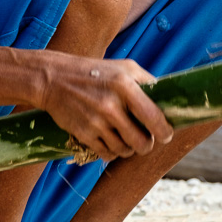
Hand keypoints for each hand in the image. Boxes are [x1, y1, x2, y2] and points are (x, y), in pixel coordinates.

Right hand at [39, 55, 171, 160]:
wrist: (54, 79)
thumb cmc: (94, 71)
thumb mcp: (124, 67)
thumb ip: (147, 81)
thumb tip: (168, 98)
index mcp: (125, 86)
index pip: (154, 118)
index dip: (164, 132)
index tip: (166, 135)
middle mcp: (111, 105)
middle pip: (141, 142)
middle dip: (147, 145)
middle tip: (145, 140)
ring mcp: (96, 121)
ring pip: (124, 150)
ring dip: (129, 149)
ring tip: (127, 139)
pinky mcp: (83, 133)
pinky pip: (106, 154)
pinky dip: (112, 152)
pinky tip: (112, 142)